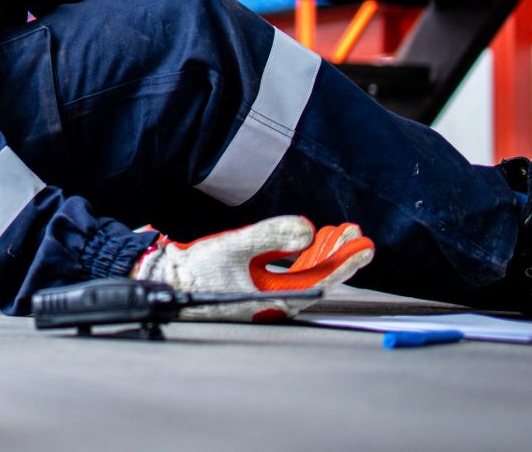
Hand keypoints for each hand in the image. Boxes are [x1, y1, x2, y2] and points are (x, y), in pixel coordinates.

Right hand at [132, 216, 373, 321]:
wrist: (166, 281)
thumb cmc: (196, 269)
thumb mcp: (234, 246)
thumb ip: (271, 235)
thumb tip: (307, 229)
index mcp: (274, 299)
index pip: (321, 279)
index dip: (345, 261)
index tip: (364, 245)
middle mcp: (275, 301)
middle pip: (316, 276)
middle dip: (336, 253)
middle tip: (356, 233)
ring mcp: (266, 295)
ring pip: (303, 274)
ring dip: (319, 252)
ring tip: (337, 233)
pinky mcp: (255, 287)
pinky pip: (287, 273)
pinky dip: (300, 257)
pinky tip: (306, 243)